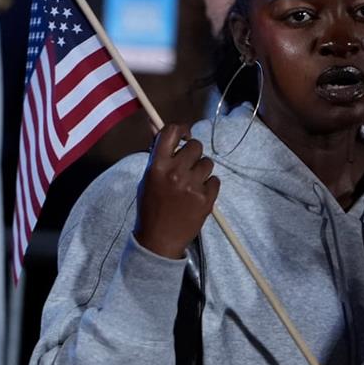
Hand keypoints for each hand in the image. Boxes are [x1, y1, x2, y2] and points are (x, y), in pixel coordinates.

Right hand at [134, 124, 219, 258]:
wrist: (159, 240)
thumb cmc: (151, 207)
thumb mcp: (147, 178)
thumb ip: (156, 152)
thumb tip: (154, 124)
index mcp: (157, 167)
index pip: (171, 132)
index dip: (180, 129)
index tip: (184, 135)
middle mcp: (176, 173)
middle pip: (195, 145)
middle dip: (192, 153)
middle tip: (186, 165)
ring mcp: (193, 186)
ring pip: (207, 163)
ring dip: (201, 170)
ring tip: (191, 183)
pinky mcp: (207, 199)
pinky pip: (215, 180)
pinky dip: (209, 186)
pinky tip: (197, 195)